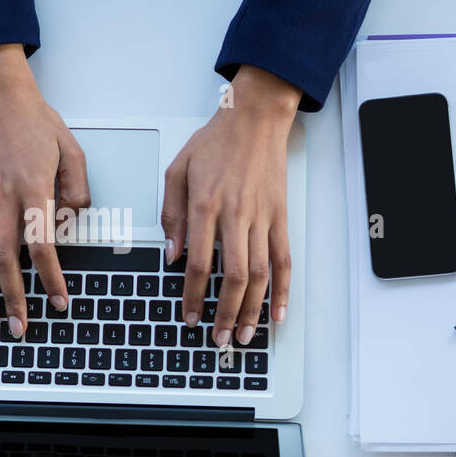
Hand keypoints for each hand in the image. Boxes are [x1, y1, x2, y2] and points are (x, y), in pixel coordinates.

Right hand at [0, 44, 90, 337]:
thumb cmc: (35, 122)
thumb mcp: (73, 149)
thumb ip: (77, 187)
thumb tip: (74, 217)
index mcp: (33, 189)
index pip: (42, 245)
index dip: (50, 278)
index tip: (59, 301)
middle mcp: (3, 198)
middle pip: (6, 258)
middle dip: (15, 298)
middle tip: (22, 327)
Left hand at [161, 64, 298, 346]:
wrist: (254, 119)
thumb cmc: (214, 143)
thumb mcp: (177, 171)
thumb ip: (171, 215)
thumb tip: (172, 256)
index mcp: (206, 205)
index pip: (199, 263)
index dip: (194, 296)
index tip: (189, 317)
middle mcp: (236, 215)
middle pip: (234, 276)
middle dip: (225, 313)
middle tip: (218, 338)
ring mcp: (262, 218)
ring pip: (261, 274)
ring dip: (253, 310)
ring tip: (245, 335)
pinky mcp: (280, 217)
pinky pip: (284, 260)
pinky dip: (283, 290)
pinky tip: (279, 313)